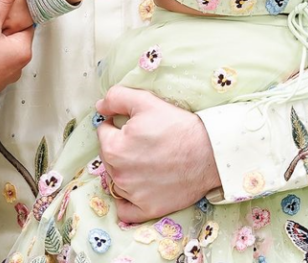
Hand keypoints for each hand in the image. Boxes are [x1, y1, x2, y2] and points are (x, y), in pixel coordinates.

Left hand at [95, 86, 221, 222]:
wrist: (208, 152)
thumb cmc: (176, 126)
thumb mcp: (144, 101)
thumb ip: (115, 98)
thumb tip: (99, 107)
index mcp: (113, 148)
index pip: (104, 131)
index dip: (117, 124)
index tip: (135, 124)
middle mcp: (119, 175)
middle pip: (109, 155)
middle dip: (120, 146)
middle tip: (143, 140)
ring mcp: (133, 195)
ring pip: (117, 179)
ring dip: (125, 169)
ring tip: (148, 159)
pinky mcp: (147, 209)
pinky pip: (125, 209)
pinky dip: (127, 200)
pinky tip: (137, 188)